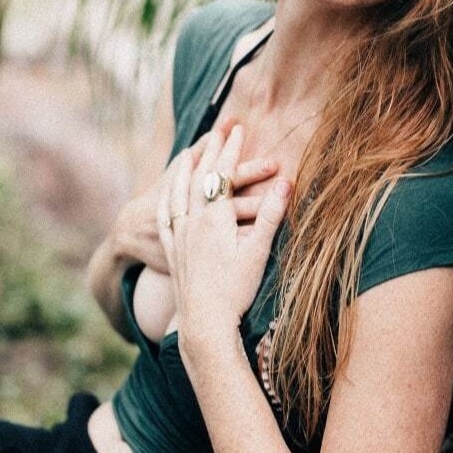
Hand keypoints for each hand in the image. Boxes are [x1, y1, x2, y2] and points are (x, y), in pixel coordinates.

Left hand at [111, 126, 277, 274]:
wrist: (204, 323)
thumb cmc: (234, 290)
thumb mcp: (258, 251)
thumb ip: (271, 214)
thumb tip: (288, 182)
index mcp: (214, 219)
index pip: (223, 174)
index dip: (231, 149)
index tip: (238, 129)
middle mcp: (192, 222)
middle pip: (200, 176)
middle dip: (211, 151)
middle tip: (219, 131)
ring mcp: (178, 235)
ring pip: (177, 192)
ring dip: (184, 169)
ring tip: (187, 152)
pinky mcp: (171, 250)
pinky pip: (165, 214)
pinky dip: (167, 196)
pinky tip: (167, 193)